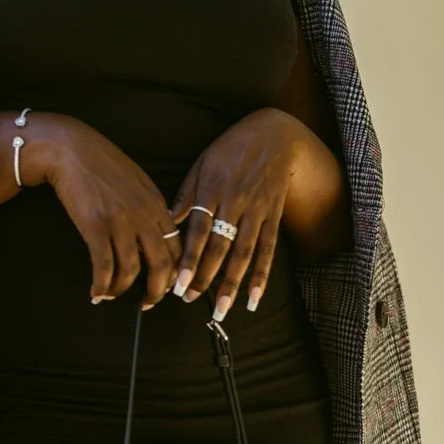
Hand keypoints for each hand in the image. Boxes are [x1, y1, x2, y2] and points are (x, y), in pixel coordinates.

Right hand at [27, 114, 181, 309]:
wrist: (71, 149)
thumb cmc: (102, 163)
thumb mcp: (136, 181)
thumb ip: (149, 207)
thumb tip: (154, 237)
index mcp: (156, 203)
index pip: (176, 246)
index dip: (174, 272)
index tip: (168, 286)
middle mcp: (143, 214)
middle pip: (161, 264)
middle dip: (157, 291)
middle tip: (148, 304)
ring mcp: (120, 221)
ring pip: (131, 270)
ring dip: (122, 290)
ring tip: (112, 295)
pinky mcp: (95, 226)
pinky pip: (103, 266)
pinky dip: (101, 285)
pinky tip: (96, 293)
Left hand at [168, 108, 307, 320]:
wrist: (275, 135)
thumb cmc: (231, 148)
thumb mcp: (203, 163)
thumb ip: (187, 195)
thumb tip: (169, 222)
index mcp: (212, 188)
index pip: (199, 229)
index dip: (190, 258)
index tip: (178, 283)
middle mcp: (235, 202)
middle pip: (220, 246)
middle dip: (205, 276)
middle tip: (190, 300)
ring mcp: (257, 210)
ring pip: (244, 253)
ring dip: (232, 284)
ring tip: (221, 309)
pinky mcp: (273, 216)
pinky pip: (268, 250)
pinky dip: (262, 276)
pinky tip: (254, 298)